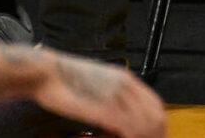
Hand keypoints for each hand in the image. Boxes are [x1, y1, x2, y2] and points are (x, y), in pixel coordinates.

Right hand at [7, 47, 166, 137]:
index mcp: (127, 79)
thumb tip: (117, 110)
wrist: (47, 73)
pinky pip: (128, 128)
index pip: (155, 104)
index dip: (157, 122)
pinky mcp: (105, 110)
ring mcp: (117, 98)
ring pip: (144, 124)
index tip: (154, 134)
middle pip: (155, 116)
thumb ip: (112, 94)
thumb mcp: (97, 82)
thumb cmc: (65, 79)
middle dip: (155, 133)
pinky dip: (131, 137)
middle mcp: (126, 87)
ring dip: (143, 136)